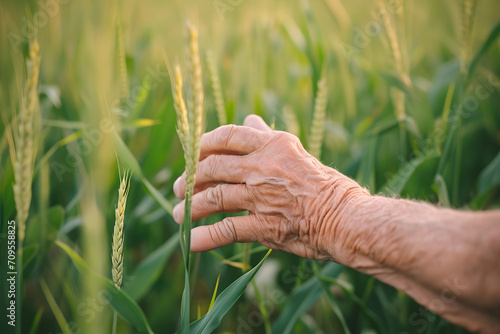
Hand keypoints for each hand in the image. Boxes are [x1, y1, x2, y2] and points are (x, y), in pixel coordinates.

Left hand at [172, 115, 367, 260]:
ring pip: (215, 197)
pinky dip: (205, 237)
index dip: (202, 145)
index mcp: (273, 145)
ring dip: (191, 207)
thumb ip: (268, 137)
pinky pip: (227, 230)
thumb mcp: (296, 152)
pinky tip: (190, 243)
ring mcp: (263, 196)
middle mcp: (264, 167)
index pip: (227, 136)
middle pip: (213, 167)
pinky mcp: (265, 225)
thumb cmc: (325, 185)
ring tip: (179, 215)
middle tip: (180, 189)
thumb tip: (250, 119)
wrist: (347, 217)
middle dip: (190, 179)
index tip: (191, 155)